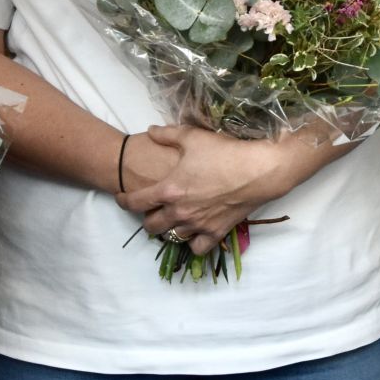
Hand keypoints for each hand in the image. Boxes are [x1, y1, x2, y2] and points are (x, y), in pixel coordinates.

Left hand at [118, 124, 297, 255]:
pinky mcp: (216, 233)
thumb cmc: (224, 152)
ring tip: (175, 218)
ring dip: (170, 228)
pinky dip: (193, 242)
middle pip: (151, 226)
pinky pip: (197, 248)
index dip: (123, 201)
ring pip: (172, 237)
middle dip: (147, 218)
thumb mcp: (193, 137)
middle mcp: (179, 212)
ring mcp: (198, 225)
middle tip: (153, 208)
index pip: (134, 202)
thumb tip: (150, 130)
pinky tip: (195, 232)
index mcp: (168, 190)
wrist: (258, 171)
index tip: (121, 198)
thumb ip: (167, 134)